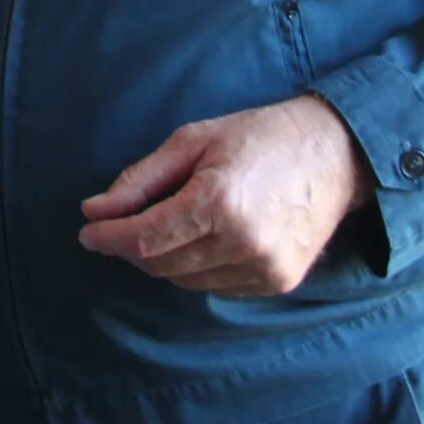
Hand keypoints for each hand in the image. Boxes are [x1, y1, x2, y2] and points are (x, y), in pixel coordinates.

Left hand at [75, 95, 376, 296]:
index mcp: (218, 202)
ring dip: (164, 259)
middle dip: (131, 247)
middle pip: (160, 265)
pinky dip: (197, 268)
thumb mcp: (192, 141)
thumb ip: (140, 180)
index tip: (87, 233)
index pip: (145, 239)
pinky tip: (205, 238)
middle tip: (121, 224)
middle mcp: (242, 243)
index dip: (109, 239)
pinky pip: (216, 286)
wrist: (336, 154)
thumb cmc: (259, 137)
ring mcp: (263, 268)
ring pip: (185, 280)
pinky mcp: (278, 283)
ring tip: (170, 224)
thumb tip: (94, 211)